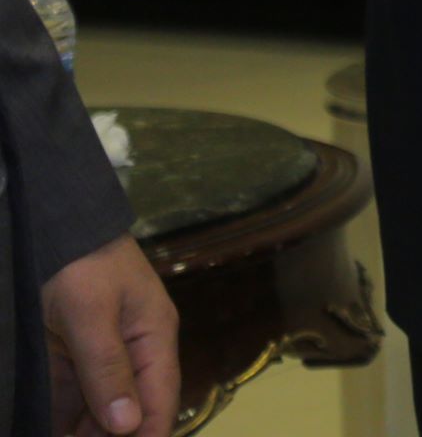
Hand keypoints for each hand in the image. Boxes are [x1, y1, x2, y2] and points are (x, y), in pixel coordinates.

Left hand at [43, 232, 177, 435]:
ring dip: (80, 433)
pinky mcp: (70, 356)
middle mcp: (133, 353)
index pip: (159, 402)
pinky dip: (59, 421)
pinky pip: (69, 400)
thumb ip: (108, 369)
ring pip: (96, 411)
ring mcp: (101, 356)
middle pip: (127, 412)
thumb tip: (129, 425)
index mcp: (153, 338)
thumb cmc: (79, 264)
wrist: (50, 225)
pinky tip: (44, 431)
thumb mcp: (90, 313)